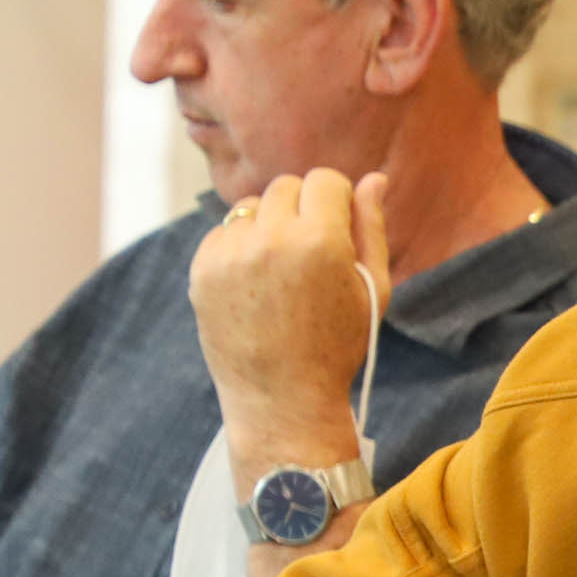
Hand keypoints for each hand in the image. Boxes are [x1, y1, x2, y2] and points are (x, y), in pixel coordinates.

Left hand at [191, 167, 391, 465]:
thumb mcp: (371, 288)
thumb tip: (374, 177)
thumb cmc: (337, 345)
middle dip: (302, 209)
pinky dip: (240, 248)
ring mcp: (231, 254)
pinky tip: (255, 285)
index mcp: (321, 242)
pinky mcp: (202, 268)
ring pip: (253, 207)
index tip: (338, 227)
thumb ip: (371, 227)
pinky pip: (225, 232)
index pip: (325, 179)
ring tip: (281, 272)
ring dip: (269, 226)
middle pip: (286, 186)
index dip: (336, 200)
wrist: (281, 399)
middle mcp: (272, 240)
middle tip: (311, 254)